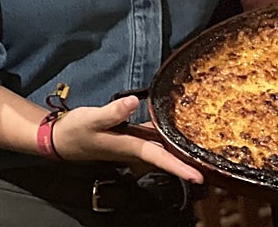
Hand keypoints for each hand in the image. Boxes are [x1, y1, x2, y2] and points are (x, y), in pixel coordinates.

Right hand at [47, 95, 203, 182]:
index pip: (160, 159)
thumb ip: (113, 111)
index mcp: (130, 147)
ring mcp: (134, 143)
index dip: (180, 167)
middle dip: (189, 161)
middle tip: (214, 163)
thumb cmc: (77, 131)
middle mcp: (136, 148)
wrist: (63, 138)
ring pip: (163, 148)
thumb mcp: (92, 119)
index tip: (199, 175)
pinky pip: (154, 137)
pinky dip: (167, 134)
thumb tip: (134, 102)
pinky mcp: (131, 135)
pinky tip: (177, 126)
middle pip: (168, 157)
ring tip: (204, 146)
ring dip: (181, 149)